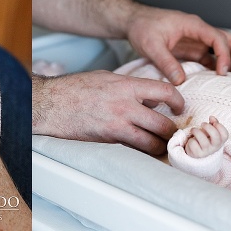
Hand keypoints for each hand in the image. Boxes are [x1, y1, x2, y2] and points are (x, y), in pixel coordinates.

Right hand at [32, 70, 184, 154]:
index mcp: (126, 85)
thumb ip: (129, 86)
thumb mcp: (107, 78)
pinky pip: (134, 150)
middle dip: (172, 131)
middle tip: (172, 133)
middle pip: (163, 124)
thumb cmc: (76, 88)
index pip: (165, 90)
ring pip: (152, 143)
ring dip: (159, 146)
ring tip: (159, 146)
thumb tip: (149, 95)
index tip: (179, 107)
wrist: (51, 103)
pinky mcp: (108, 140)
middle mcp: (125, 105)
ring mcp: (117, 124)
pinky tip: (141, 150)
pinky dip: (141, 152)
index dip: (178, 101)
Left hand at [126, 6, 230, 84]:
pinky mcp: (192, 50)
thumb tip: (180, 80)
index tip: (222, 72)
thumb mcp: (151, 45)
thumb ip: (166, 62)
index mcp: (192, 25)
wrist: (133, 22)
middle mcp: (199, 32)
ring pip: (223, 50)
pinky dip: (215, 70)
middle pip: (229, 41)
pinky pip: (210, 59)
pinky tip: (213, 83)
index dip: (224, 55)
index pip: (218, 37)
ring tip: (228, 82)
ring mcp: (197, 41)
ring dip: (229, 64)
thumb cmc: (142, 27)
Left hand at [184, 116, 228, 158]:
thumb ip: (213, 124)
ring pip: (203, 140)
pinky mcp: (197, 154)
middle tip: (202, 123)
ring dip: (196, 131)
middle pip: (215, 137)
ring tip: (194, 130)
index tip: (213, 122)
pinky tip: (192, 140)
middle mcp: (214, 147)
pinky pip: (193, 144)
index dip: (220, 126)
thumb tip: (212, 117)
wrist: (196, 153)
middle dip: (208, 127)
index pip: (225, 135)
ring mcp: (206, 151)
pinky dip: (191, 140)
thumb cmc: (204, 139)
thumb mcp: (210, 132)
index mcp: (220, 141)